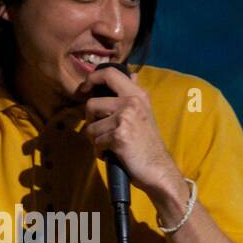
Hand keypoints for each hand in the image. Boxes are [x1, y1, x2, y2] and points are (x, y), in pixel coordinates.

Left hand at [77, 66, 182, 200]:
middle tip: (99, 131)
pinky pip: (96, 142)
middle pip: (91, 103)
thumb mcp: (145, 112)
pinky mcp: (119, 136)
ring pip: (91, 127)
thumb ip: (134, 94)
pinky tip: (111, 154)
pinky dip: (100, 151)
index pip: (110, 73)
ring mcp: (125, 118)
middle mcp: (132, 102)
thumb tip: (132, 74)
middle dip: (90, 120)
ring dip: (95, 139)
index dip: (92, 78)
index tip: (84, 89)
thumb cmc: (148, 143)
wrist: (158, 168)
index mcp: (137, 94)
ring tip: (109, 145)